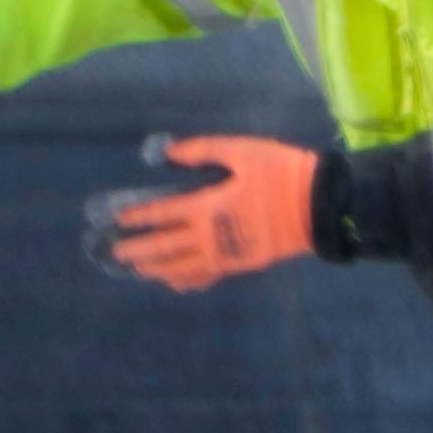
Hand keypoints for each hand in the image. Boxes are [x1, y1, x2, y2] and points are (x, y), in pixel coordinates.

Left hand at [93, 134, 319, 292]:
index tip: (117, 220)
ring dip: (156, 268)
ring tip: (136, 269)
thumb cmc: (280, 173)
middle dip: (138, 249)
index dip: (139, 217)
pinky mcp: (240, 264)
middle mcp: (210, 235)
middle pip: (166, 246)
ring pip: (182, 267)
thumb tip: (167, 150)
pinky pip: (206, 276)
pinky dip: (187, 281)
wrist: (317, 207)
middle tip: (114, 252)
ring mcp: (225, 254)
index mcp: (208, 206)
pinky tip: (174, 283)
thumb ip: (202, 150)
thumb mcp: (242, 151)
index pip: (163, 213)